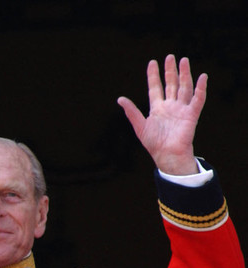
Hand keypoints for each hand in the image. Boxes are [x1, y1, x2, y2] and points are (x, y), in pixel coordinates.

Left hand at [117, 55, 205, 175]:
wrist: (166, 155)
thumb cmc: (153, 143)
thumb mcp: (139, 125)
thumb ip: (131, 112)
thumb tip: (120, 99)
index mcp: (157, 108)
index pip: (155, 87)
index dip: (154, 75)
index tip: (152, 62)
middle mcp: (170, 106)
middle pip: (171, 84)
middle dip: (170, 71)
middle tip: (170, 56)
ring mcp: (181, 109)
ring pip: (184, 88)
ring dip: (185, 74)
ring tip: (184, 61)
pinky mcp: (191, 115)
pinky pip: (198, 99)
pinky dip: (201, 89)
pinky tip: (202, 77)